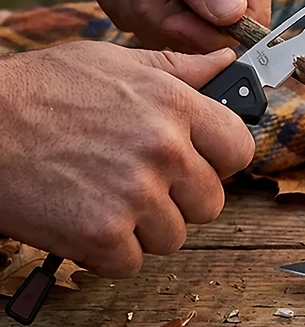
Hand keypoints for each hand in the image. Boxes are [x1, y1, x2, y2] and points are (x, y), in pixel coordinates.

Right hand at [0, 42, 254, 277]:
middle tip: (143, 183)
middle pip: (210, 203)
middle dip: (180, 199)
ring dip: (144, 228)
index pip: (239, 150)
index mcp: (175, 105)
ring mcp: (135, 195)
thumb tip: (226, 63)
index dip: (221, 161)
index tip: (202, 163)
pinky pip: (131, 263)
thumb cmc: (43, 89)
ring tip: (108, 198)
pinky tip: (86, 219)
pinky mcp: (101, 235)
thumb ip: (180, 69)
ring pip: (173, 237)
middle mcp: (164, 150)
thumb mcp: (116, 62)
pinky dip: (108, 252)